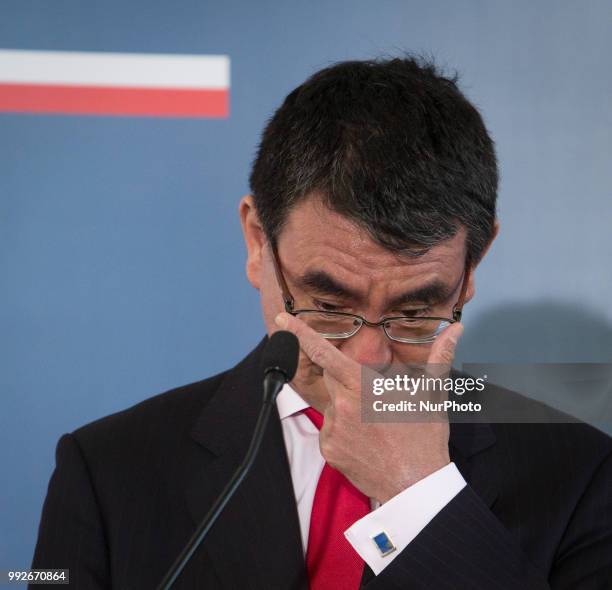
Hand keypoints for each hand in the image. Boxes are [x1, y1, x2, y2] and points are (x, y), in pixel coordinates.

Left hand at [275, 312, 463, 503]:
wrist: (416, 485)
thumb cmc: (424, 436)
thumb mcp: (431, 393)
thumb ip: (439, 357)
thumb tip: (456, 329)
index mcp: (361, 385)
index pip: (323, 353)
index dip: (300, 334)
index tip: (280, 320)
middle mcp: (341, 404)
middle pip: (331, 378)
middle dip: (346, 380)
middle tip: (373, 398)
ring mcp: (333, 429)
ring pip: (332, 405)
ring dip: (347, 408)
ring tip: (375, 425)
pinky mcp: (328, 450)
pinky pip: (330, 430)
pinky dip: (343, 431)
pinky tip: (365, 441)